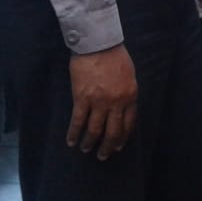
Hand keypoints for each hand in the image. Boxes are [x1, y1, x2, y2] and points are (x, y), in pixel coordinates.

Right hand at [67, 44, 137, 160]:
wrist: (98, 44)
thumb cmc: (115, 56)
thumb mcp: (129, 75)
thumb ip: (126, 93)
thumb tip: (121, 108)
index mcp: (130, 96)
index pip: (129, 123)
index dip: (123, 137)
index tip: (118, 146)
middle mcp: (116, 102)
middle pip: (113, 131)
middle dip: (108, 146)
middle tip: (103, 155)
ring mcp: (99, 102)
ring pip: (95, 130)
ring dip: (90, 142)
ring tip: (86, 149)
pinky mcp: (82, 98)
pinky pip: (78, 121)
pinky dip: (74, 133)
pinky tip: (71, 141)